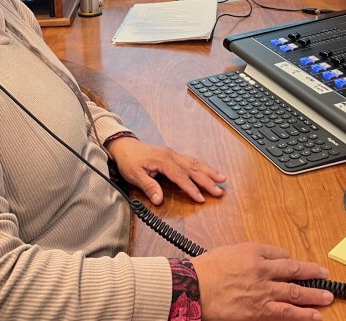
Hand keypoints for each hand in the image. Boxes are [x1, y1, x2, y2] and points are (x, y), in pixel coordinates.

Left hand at [106, 138, 225, 204]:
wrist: (124, 145)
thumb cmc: (128, 161)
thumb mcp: (134, 175)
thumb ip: (148, 186)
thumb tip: (159, 200)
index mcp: (163, 160)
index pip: (180, 177)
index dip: (191, 188)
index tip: (201, 199)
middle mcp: (171, 155)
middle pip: (193, 168)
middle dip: (207, 180)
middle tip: (219, 191)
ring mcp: (173, 154)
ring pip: (195, 162)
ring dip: (209, 171)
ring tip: (222, 179)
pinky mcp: (173, 154)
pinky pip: (191, 160)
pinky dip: (202, 166)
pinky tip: (209, 171)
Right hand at [191, 243, 333, 320]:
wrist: (194, 287)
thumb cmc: (206, 269)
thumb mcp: (228, 251)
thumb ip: (247, 255)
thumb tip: (261, 259)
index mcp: (253, 252)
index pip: (279, 254)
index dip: (290, 260)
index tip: (296, 264)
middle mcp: (262, 270)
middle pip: (293, 270)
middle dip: (311, 273)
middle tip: (324, 275)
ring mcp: (263, 291)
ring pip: (295, 292)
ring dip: (313, 295)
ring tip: (327, 297)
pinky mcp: (259, 311)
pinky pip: (286, 313)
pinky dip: (302, 315)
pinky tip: (314, 316)